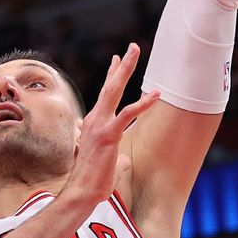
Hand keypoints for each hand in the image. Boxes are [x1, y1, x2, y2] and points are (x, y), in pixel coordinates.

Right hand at [62, 44, 159, 206]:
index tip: (117, 58)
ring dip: (126, 69)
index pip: (105, 93)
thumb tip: (125, 161)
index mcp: (94, 122)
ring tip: (136, 52)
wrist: (82, 191)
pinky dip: (143, 104)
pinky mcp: (109, 134)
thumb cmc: (94, 181)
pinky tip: (156, 95)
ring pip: (114, 90)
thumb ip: (118, 158)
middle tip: (132, 47)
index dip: (112, 75)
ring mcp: (100, 124)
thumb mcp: (109, 163)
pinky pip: (128, 114)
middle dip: (122, 65)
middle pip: (110, 85)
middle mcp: (95, 118)